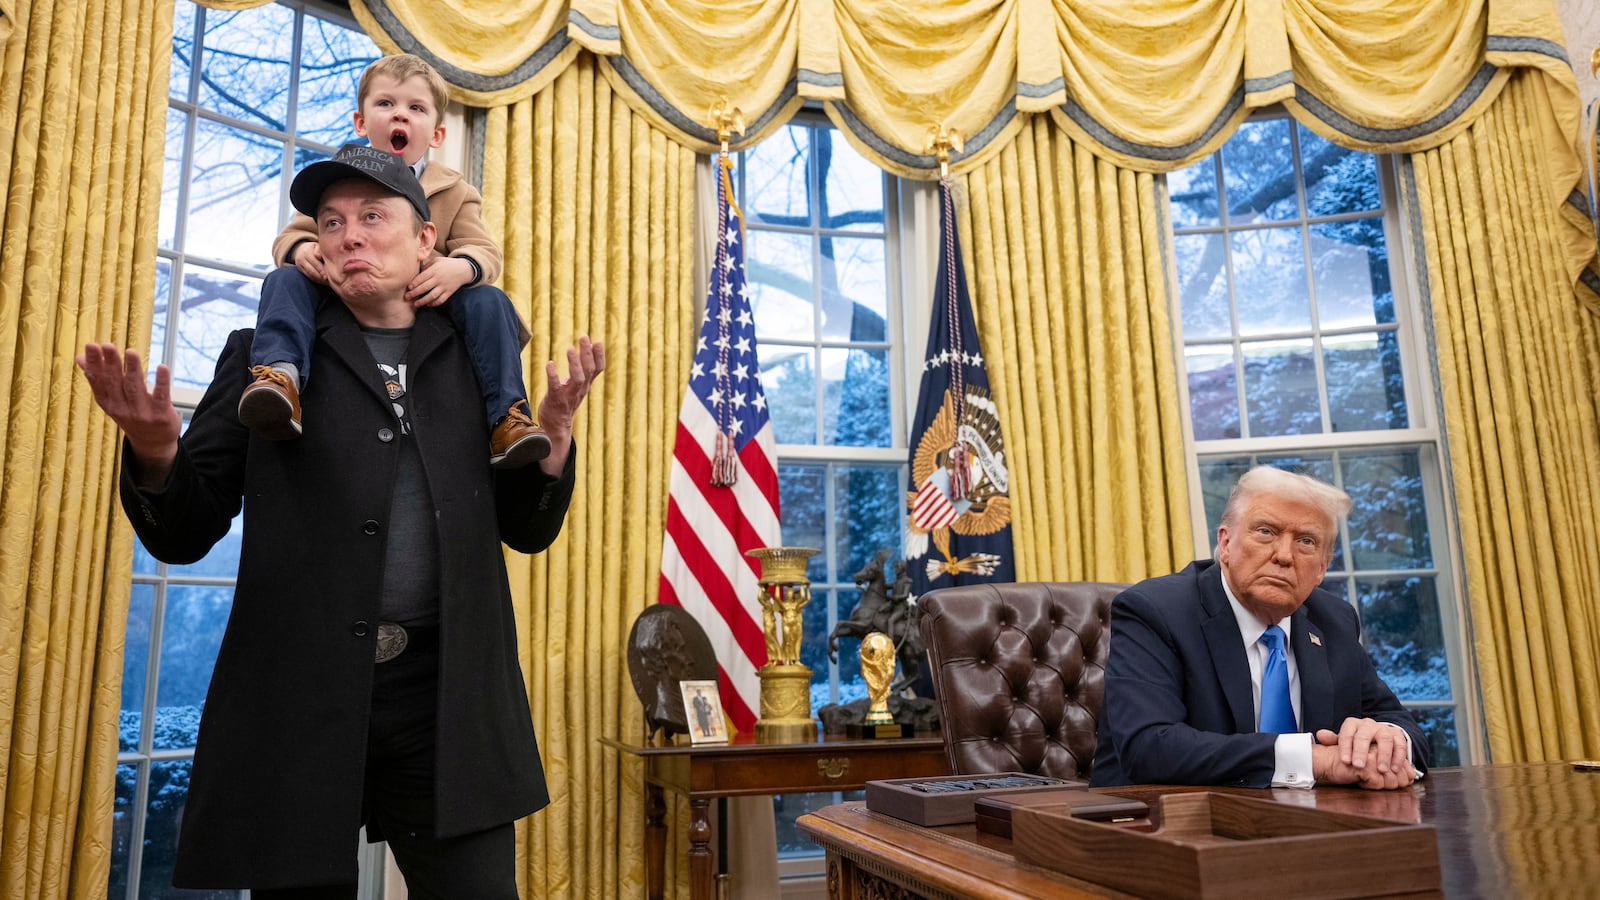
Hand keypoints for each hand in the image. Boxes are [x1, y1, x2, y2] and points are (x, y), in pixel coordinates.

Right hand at [76, 343, 181, 484]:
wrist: (152, 442)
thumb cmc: (130, 413)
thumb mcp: (111, 399)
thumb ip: (97, 377)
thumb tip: (78, 357)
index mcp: (107, 402)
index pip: (97, 381)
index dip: (93, 364)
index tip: (91, 345)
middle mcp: (121, 408)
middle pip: (115, 383)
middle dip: (111, 364)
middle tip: (107, 345)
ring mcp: (141, 413)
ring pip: (135, 388)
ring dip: (133, 369)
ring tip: (130, 352)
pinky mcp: (161, 415)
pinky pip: (161, 397)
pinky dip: (161, 382)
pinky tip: (162, 367)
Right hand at [293, 242, 327, 283]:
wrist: (301, 249)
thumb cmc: (314, 248)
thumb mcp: (317, 246)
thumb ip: (318, 250)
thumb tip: (319, 256)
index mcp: (306, 252)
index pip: (315, 263)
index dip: (321, 270)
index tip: (328, 276)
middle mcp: (301, 258)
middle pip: (312, 270)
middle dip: (320, 277)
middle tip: (328, 281)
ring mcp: (299, 264)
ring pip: (310, 275)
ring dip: (319, 280)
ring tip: (327, 282)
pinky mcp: (299, 269)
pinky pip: (308, 276)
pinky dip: (316, 280)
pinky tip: (322, 282)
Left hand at [406, 256, 474, 307]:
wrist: (464, 269)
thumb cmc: (447, 264)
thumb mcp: (437, 260)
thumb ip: (426, 266)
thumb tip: (416, 272)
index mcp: (435, 270)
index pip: (422, 277)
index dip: (414, 283)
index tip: (408, 288)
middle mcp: (439, 279)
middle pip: (425, 288)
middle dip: (414, 293)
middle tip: (407, 297)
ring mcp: (444, 287)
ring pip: (432, 296)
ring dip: (423, 301)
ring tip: (416, 304)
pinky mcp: (449, 292)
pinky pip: (441, 300)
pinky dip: (434, 303)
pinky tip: (428, 304)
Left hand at [534, 336, 604, 474]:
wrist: (556, 427)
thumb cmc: (565, 402)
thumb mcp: (576, 386)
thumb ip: (581, 370)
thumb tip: (585, 350)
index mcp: (585, 385)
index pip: (597, 369)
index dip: (599, 356)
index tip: (596, 341)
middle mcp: (580, 390)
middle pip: (588, 370)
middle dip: (587, 353)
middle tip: (583, 337)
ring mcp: (568, 395)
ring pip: (577, 379)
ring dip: (575, 363)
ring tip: (569, 349)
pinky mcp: (555, 400)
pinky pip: (555, 387)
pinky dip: (553, 375)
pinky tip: (550, 364)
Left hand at [1314, 720, 1415, 789]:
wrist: (1377, 737)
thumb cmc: (1356, 743)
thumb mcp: (1344, 742)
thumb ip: (1333, 740)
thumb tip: (1320, 734)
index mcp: (1353, 725)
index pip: (1347, 732)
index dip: (1345, 747)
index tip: (1345, 761)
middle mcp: (1368, 724)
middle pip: (1364, 735)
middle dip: (1361, 751)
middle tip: (1359, 766)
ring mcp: (1384, 729)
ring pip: (1384, 738)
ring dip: (1383, 755)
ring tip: (1381, 769)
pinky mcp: (1397, 735)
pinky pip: (1400, 744)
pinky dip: (1398, 757)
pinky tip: (1394, 769)